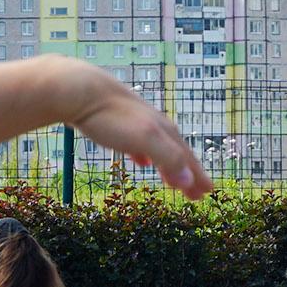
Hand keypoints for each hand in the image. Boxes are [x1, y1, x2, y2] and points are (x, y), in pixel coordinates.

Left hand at [68, 68, 211, 198]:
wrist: (80, 91)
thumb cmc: (111, 117)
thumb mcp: (144, 138)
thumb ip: (168, 157)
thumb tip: (189, 180)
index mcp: (164, 131)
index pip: (187, 159)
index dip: (197, 177)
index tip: (206, 194)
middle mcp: (155, 126)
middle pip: (177, 154)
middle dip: (188, 174)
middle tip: (195, 195)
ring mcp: (137, 123)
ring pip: (159, 148)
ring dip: (168, 166)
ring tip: (171, 181)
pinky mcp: (117, 124)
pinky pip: (138, 144)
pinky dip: (144, 155)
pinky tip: (141, 161)